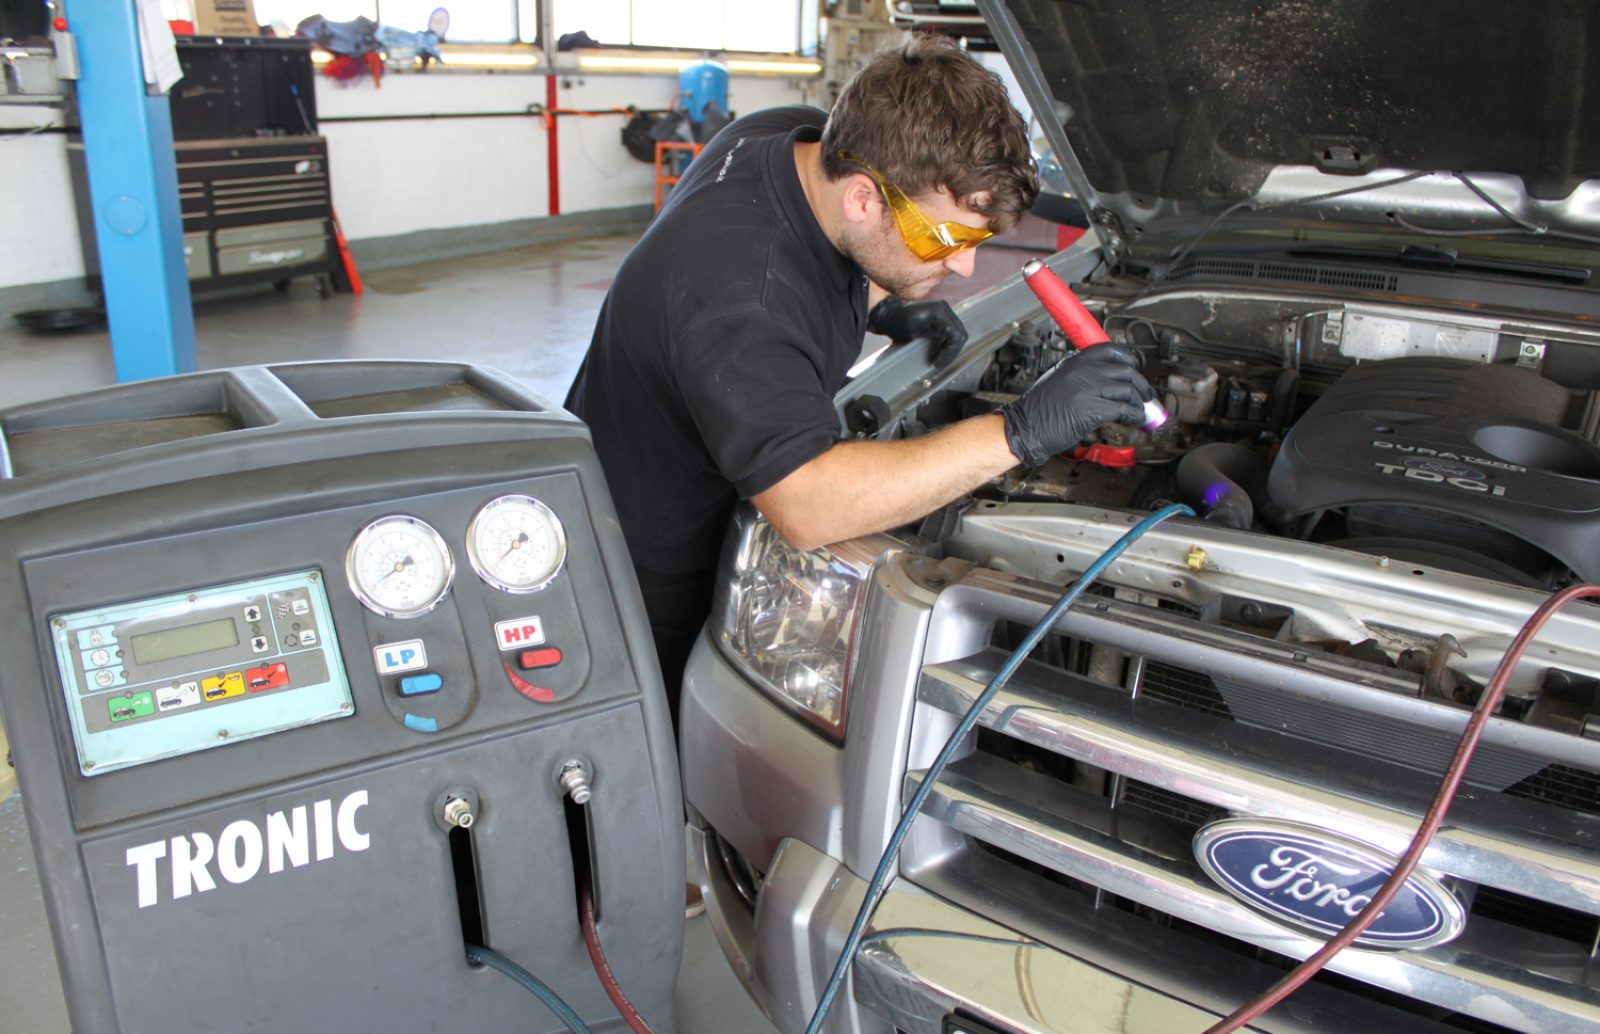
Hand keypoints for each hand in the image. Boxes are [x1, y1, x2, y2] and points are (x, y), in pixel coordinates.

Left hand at [867, 297, 968, 367]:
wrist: (887, 315)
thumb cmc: (896, 322)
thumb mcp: (912, 331)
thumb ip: (931, 339)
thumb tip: (943, 351)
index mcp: (940, 311)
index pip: (956, 334)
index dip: (950, 351)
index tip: (939, 362)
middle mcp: (945, 311)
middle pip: (959, 335)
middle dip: (951, 352)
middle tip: (940, 363)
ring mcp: (943, 314)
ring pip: (956, 336)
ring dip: (949, 350)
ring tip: (938, 360)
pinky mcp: (940, 320)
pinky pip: (950, 334)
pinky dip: (945, 346)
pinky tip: (937, 353)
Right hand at [1001, 346, 1152, 467]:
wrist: (1023, 428)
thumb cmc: (1036, 411)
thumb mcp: (1056, 381)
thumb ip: (1079, 376)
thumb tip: (1104, 383)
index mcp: (1074, 362)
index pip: (1110, 350)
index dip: (1129, 359)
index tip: (1136, 367)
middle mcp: (1082, 371)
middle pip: (1125, 370)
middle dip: (1142, 384)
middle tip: (1146, 394)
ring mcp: (1088, 389)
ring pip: (1128, 389)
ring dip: (1140, 403)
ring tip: (1141, 412)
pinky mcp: (1092, 409)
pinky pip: (1124, 409)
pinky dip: (1134, 415)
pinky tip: (1134, 421)